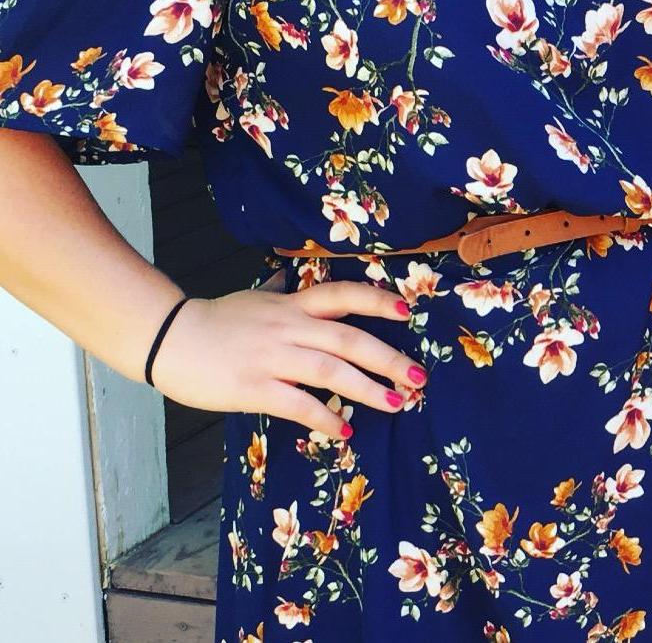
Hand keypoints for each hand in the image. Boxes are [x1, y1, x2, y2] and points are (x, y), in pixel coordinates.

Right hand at [148, 281, 423, 438]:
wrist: (171, 337)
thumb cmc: (217, 320)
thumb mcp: (259, 298)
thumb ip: (286, 298)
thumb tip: (299, 285)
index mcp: (292, 304)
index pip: (343, 294)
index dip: (376, 300)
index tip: (406, 311)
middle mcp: (289, 326)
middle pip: (349, 338)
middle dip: (389, 358)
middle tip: (419, 377)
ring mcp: (273, 357)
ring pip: (331, 371)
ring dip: (368, 389)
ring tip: (396, 403)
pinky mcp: (253, 387)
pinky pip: (298, 404)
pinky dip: (325, 417)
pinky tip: (344, 429)